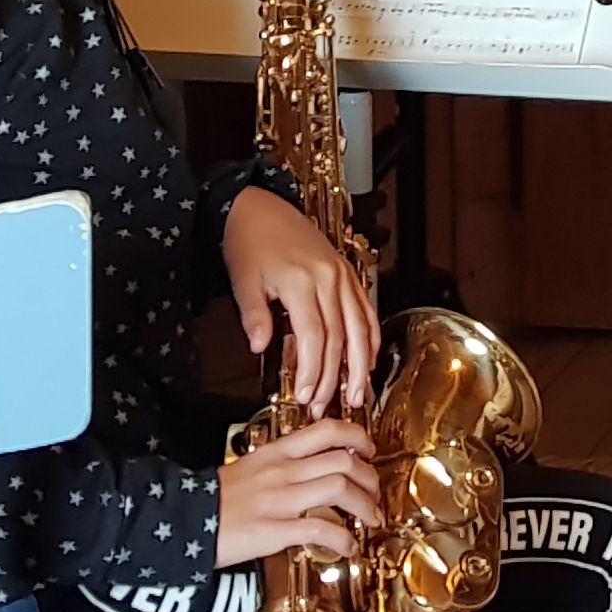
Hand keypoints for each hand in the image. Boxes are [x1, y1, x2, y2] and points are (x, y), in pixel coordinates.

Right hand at [215, 417, 381, 570]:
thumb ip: (280, 468)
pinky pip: (322, 529)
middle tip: (375, 491)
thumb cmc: (214, 500)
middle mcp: (282, 471)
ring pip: (340, 488)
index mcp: (275, 453)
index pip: (326, 430)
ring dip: (366, 505)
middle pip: (344, 459)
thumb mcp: (248, 470)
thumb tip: (310, 473)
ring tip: (371, 518)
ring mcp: (280, 499)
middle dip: (370, 477)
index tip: (368, 449)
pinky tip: (349, 548)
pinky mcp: (274, 530)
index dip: (357, 436)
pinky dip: (344, 539)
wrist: (181, 522)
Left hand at [226, 188, 377, 416]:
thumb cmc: (249, 241)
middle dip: (334, 376)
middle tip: (325, 405)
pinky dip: (369, 336)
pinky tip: (368, 358)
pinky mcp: (346, 272)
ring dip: (360, 363)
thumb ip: (255, 316)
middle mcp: (328, 277)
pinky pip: (365, 308)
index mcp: (301, 281)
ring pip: (360, 325)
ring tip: (358, 392)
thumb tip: (260, 347)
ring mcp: (341, 274)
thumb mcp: (243, 280)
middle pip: (340, 336)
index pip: (314, 336)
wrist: (259, 206)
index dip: (313, 370)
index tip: (306, 396)